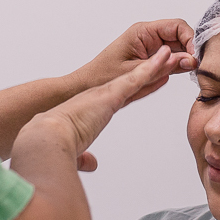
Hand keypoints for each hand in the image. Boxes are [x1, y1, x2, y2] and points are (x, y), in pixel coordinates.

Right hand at [12, 46, 173, 174]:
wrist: (46, 137)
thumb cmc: (54, 144)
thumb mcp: (74, 151)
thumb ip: (84, 157)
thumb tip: (91, 164)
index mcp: (92, 109)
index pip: (120, 95)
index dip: (135, 88)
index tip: (147, 82)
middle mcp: (100, 96)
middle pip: (132, 82)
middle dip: (151, 72)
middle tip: (167, 62)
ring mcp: (106, 93)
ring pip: (138, 75)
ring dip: (156, 65)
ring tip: (172, 55)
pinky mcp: (111, 94)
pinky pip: (136, 78)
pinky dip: (151, 67)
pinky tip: (165, 58)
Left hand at [73, 19, 196, 103]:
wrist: (86, 86)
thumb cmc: (103, 76)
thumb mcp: (135, 72)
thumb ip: (163, 66)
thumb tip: (189, 60)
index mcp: (143, 31)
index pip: (177, 26)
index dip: (191, 39)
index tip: (196, 56)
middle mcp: (149, 36)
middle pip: (180, 36)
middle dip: (190, 50)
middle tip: (195, 67)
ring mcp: (151, 47)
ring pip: (178, 48)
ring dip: (185, 59)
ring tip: (189, 72)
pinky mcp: (151, 58)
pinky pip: (170, 59)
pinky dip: (177, 66)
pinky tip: (179, 74)